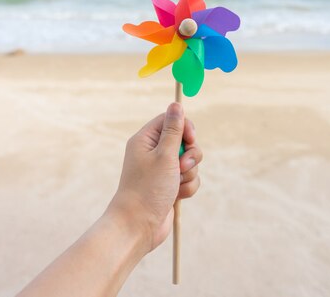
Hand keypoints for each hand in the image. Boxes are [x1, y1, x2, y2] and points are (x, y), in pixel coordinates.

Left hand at [109, 102, 202, 252]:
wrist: (139, 225)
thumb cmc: (148, 189)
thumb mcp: (164, 155)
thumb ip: (174, 130)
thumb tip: (176, 104)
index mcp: (145, 140)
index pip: (171, 120)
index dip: (185, 127)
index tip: (190, 139)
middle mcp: (153, 152)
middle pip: (184, 140)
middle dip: (190, 154)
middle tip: (181, 165)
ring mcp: (162, 169)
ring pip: (190, 161)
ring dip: (189, 173)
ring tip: (177, 184)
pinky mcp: (170, 185)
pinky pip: (189, 178)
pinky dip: (188, 186)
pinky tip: (178, 196)